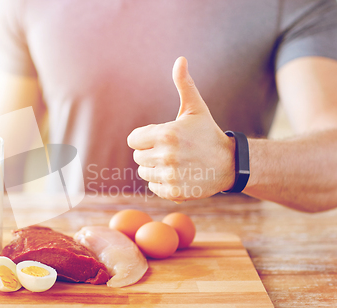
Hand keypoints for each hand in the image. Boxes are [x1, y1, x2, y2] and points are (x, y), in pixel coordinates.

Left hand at [127, 57, 235, 201]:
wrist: (230, 163)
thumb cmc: (207, 133)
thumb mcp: (196, 108)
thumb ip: (184, 85)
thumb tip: (180, 59)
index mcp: (166, 134)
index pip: (133, 140)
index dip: (144, 138)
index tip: (159, 138)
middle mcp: (166, 156)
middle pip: (138, 157)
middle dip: (150, 153)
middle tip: (170, 151)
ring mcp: (170, 176)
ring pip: (144, 173)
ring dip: (155, 168)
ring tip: (175, 163)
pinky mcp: (173, 192)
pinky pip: (153, 187)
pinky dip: (162, 183)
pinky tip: (178, 175)